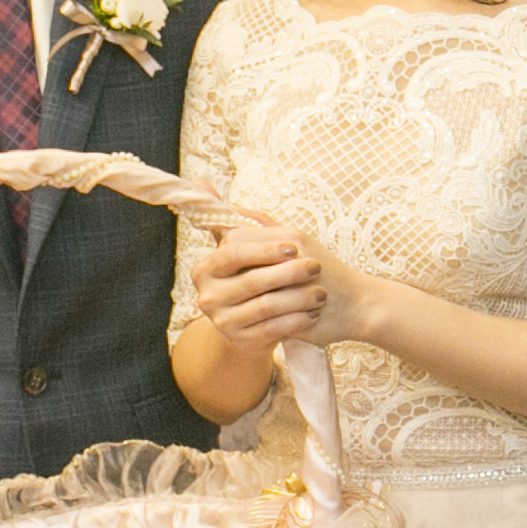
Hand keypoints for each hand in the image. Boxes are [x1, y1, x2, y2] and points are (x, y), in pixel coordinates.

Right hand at [192, 227, 329, 354]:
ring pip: (266, 306)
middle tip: (316, 267)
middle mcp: (207, 296)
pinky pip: (273, 329)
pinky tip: (313, 313)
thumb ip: (242, 224)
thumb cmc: (259, 278)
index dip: (265, 249)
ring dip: (299, 298)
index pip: (233, 252)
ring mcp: (222, 322)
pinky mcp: (241, 342)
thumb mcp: (253, 251)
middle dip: (288, 273)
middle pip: (252, 280)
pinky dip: (296, 320)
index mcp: (205, 269)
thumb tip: (207, 186)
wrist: (258, 324)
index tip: (294, 247)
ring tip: (321, 292)